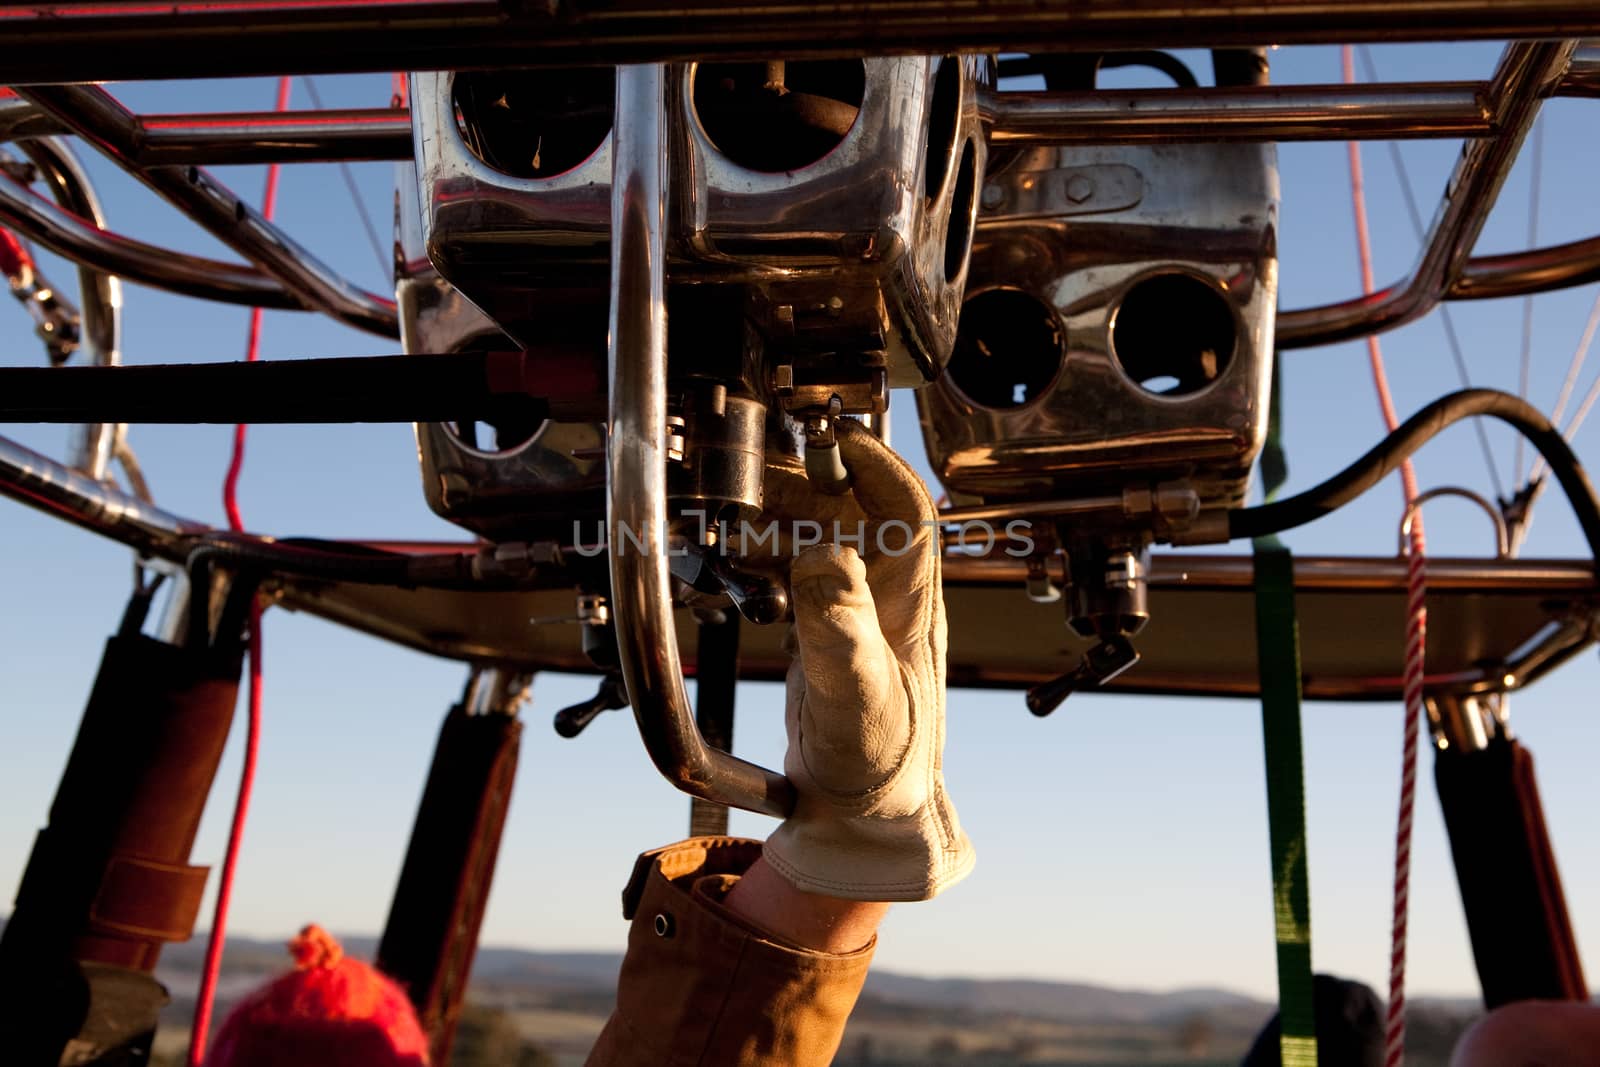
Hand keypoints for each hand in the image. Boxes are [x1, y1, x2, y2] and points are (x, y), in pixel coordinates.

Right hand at [755, 420, 974, 901]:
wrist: (860, 816)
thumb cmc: (879, 765)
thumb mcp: (860, 699)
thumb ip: (841, 634)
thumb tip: (828, 557)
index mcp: (912, 603)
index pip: (909, 509)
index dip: (879, 464)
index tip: (838, 435)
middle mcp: (887, 596)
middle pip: (857, 508)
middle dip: (812, 477)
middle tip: (761, 466)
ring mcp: (853, 610)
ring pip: (822, 532)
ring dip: (782, 512)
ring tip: (738, 507)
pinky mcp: (821, 628)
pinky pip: (797, 569)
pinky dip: (766, 553)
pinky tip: (737, 557)